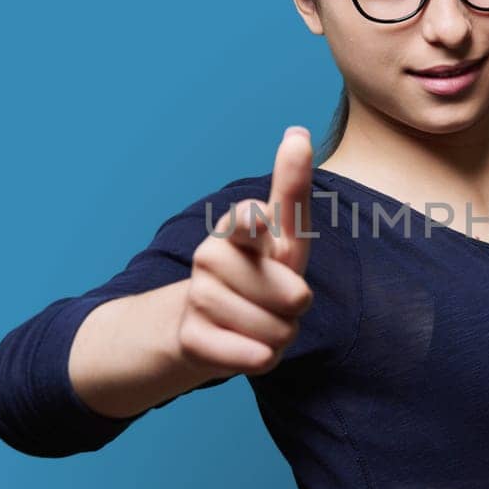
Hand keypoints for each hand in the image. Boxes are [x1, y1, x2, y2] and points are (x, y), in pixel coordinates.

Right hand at [174, 126, 315, 377]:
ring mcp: (199, 296)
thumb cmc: (261, 276)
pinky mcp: (191, 337)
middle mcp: (212, 256)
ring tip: (259, 322)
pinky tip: (246, 347)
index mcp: (239, 229)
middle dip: (297, 308)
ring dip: (280, 335)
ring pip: (276, 330)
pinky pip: (251, 356)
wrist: (208, 325)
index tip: (256, 218)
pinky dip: (260, 358)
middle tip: (277, 302)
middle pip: (292, 294)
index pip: (249, 221)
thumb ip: (291, 194)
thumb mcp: (285, 240)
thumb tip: (296, 131)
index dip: (254, 224)